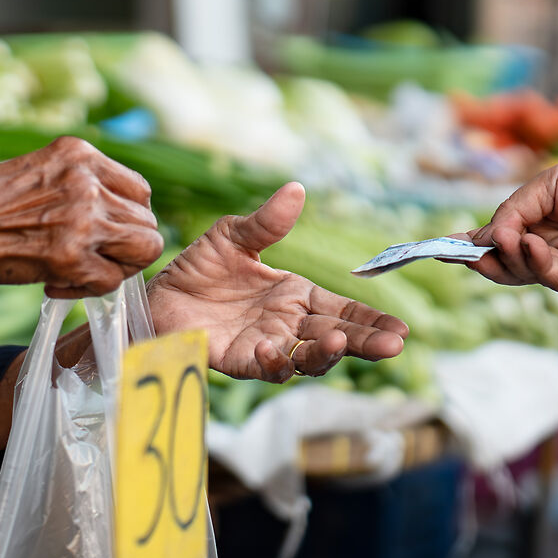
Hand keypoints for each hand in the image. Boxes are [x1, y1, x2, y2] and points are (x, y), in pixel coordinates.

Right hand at [0, 137, 165, 296]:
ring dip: (117, 267)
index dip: (129, 217)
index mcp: (80, 154)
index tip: (108, 232)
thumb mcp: (39, 168)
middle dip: (127, 246)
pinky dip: (88, 290)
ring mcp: (83, 220)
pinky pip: (110, 281)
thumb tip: (115, 208)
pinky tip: (56, 283)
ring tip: (84, 272)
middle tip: (96, 259)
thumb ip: (80, 181)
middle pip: (147, 222)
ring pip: (143, 249)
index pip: (140, 190)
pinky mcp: (71, 257)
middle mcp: (88, 183)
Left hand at [148, 183, 407, 380]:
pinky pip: (264, 369)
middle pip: (335, 338)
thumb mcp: (233, 236)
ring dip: (325, 354)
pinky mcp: (239, 360)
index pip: (342, 309)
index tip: (401, 331)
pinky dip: (273, 362)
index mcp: (295, 295)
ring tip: (339, 341)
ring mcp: (266, 345)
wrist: (156, 292)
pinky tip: (273, 349)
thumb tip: (296, 189)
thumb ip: (266, 222)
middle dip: (365, 342)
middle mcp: (287, 324)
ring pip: (307, 359)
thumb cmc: (199, 267)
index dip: (371, 320)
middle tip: (393, 346)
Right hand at [470, 137, 557, 298]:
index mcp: (540, 221)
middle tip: (467, 253)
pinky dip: (539, 266)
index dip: (470, 244)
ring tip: (511, 239)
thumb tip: (482, 240)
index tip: (440, 246)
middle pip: (506, 263)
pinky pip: (556, 281)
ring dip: (511, 259)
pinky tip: (535, 246)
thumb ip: (511, 213)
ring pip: (526, 275)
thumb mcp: (545, 187)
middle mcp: (553, 246)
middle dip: (484, 259)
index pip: (498, 238)